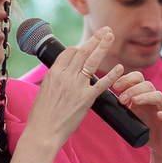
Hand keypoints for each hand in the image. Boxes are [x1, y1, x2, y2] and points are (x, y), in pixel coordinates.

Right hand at [15, 26, 124, 153]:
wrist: (43, 132)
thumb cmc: (41, 115)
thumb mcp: (44, 91)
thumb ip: (56, 80)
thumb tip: (62, 75)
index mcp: (54, 73)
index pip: (70, 52)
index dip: (81, 47)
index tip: (88, 45)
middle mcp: (66, 76)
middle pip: (83, 51)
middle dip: (95, 39)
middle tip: (105, 30)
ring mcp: (77, 86)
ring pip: (92, 61)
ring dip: (103, 46)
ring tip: (111, 36)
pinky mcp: (86, 99)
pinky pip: (102, 84)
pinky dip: (112, 75)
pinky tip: (120, 68)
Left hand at [108, 66, 161, 144]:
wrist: (161, 145)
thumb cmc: (144, 129)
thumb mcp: (130, 119)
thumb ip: (119, 114)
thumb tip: (101, 115)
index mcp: (143, 96)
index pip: (137, 80)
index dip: (126, 79)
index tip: (114, 86)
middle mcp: (153, 100)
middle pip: (147, 85)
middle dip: (132, 88)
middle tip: (121, 99)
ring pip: (158, 96)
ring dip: (145, 96)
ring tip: (134, 102)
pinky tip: (160, 115)